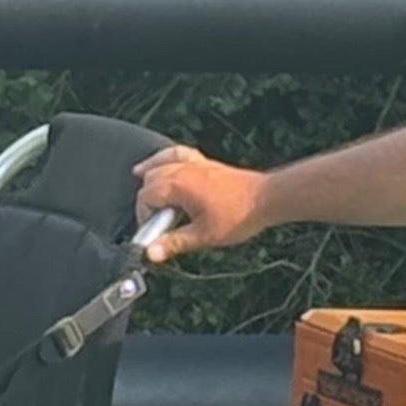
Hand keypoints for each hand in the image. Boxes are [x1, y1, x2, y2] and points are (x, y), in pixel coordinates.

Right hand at [132, 143, 271, 258]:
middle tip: (155, 221)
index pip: (146, 196)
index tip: (153, 233)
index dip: (144, 216)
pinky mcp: (205, 163)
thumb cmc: (239, 215)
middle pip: (150, 179)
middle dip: (146, 199)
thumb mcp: (204, 236)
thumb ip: (174, 243)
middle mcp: (183, 169)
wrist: (265, 198)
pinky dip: (166, 156)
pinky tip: (162, 160)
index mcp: (179, 185)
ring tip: (139, 181)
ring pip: (161, 162)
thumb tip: (151, 252)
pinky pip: (178, 153)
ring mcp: (195, 164)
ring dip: (150, 174)